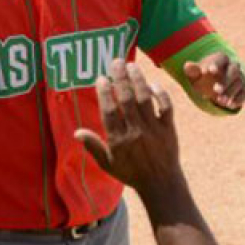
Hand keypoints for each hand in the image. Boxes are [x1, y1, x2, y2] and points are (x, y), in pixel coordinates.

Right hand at [75, 60, 183, 193]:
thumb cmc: (131, 173)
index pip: (110, 111)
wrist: (161, 183)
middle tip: (116, 62)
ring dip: (138, 81)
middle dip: (121, 79)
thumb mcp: (108, 163)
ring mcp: (153, 129)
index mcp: (118, 140)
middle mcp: (135, 131)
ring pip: (145, 100)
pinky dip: (160, 94)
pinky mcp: (169, 129)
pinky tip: (153, 84)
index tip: (101, 78)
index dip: (105, 93)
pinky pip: (166, 108)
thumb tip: (76, 132)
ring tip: (132, 65)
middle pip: (127, 100)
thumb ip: (93, 146)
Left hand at [182, 52, 244, 110]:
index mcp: (221, 58)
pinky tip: (230, 105)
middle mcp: (234, 66)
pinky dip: (238, 99)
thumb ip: (192, 70)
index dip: (216, 64)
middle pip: (233, 71)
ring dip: (230, 93)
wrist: (213, 82)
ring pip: (239, 83)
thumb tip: (187, 65)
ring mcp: (240, 77)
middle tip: (216, 90)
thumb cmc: (202, 75)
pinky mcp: (244, 88)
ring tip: (220, 101)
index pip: (221, 59)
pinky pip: (243, 93)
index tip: (208, 70)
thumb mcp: (195, 73)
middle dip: (225, 81)